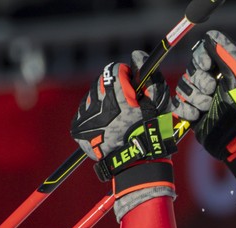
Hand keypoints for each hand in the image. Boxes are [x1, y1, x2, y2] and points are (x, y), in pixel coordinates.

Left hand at [71, 51, 176, 198]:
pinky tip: (107, 129)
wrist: (135, 163)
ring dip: (103, 104)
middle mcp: (96, 101)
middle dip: (113, 90)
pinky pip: (84, 115)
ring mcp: (84, 116)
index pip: (116, 70)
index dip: (127, 77)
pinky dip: (94, 118)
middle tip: (125, 106)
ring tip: (116, 120)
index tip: (133, 88)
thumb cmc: (151, 131)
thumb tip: (136, 56)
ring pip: (92, 98)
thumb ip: (149, 76)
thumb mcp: (158, 101)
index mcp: (116, 92)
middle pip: (102, 83)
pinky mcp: (77, 129)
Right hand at [173, 30, 235, 157]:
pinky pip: (177, 104)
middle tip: (212, 92)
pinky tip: (197, 116)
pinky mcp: (192, 112)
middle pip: (191, 69)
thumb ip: (228, 53)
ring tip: (208, 107)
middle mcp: (212, 80)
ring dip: (195, 98)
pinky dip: (186, 110)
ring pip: (182, 86)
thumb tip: (211, 36)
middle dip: (200, 81)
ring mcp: (201, 96)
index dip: (201, 58)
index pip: (202, 51)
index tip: (209, 67)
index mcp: (226, 69)